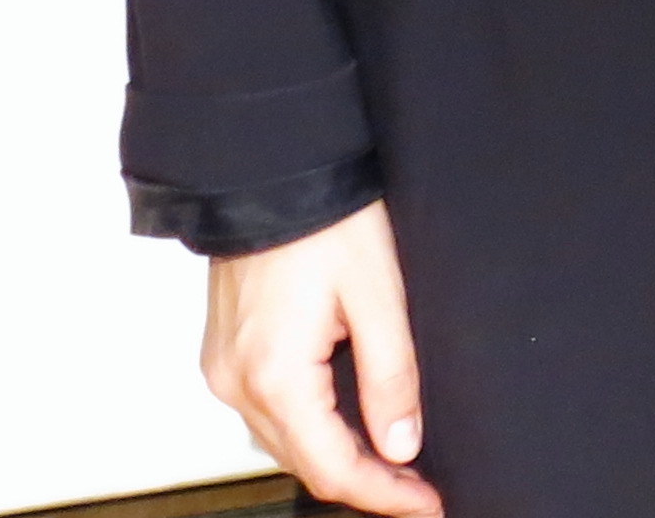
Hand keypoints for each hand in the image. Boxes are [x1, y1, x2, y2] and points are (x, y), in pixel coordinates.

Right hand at [200, 198, 439, 515]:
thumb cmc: (326, 219)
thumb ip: (391, 376)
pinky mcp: (224, 352)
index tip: (430, 506)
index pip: (333, 469)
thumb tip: (402, 445)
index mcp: (276, 377)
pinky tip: (349, 420)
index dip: (385, 496)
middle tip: (422, 487)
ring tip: (396, 460)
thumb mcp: (379, 295)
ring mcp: (223, 370)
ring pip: (285, 442)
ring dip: (337, 456)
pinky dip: (310, 426)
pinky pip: (268, 410)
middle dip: (366, 481)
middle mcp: (237, 384)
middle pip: (305, 463)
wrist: (271, 169)